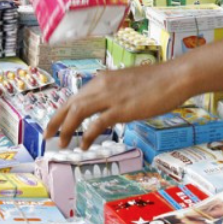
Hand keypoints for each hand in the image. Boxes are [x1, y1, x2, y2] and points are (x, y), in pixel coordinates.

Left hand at [45, 62, 188, 148]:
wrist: (174, 77)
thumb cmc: (158, 80)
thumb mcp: (128, 82)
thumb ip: (114, 91)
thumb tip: (107, 105)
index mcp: (103, 79)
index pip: (76, 96)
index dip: (62, 110)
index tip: (55, 122)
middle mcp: (102, 85)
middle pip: (70, 103)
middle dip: (56, 120)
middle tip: (48, 135)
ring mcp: (110, 97)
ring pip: (77, 112)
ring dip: (66, 129)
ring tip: (62, 143)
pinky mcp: (121, 109)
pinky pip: (96, 125)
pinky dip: (87, 136)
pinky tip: (84, 146)